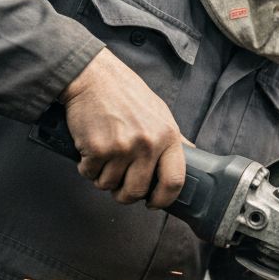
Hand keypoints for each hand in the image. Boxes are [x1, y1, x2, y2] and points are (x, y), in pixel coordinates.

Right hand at [59, 48, 187, 207]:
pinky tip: (90, 151)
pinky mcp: (97, 149)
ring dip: (103, 178)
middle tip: (119, 185)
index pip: (174, 182)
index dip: (163, 199)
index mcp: (167, 136)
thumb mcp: (159, 112)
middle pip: (137, 191)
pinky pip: (90, 174)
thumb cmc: (125, 93)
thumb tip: (192, 155)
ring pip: (109, 185)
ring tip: (104, 159)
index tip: (153, 203)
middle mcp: (147, 144)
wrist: (93, 76)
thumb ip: (174, 138)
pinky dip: (86, 168)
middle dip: (124, 194)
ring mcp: (122, 147)